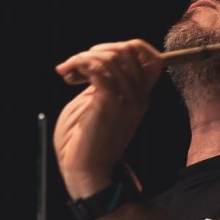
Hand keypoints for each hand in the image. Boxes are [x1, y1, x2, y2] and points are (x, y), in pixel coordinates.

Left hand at [52, 39, 162, 197]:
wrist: (86, 172)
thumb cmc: (86, 142)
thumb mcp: (99, 105)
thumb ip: (103, 83)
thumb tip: (94, 59)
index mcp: (140, 97)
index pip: (152, 58)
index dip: (128, 47)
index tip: (100, 56)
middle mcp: (138, 97)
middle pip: (130, 51)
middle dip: (99, 49)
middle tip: (76, 64)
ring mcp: (126, 101)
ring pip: (111, 57)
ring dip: (82, 57)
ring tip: (67, 71)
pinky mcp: (107, 105)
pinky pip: (98, 69)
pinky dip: (79, 64)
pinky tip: (67, 74)